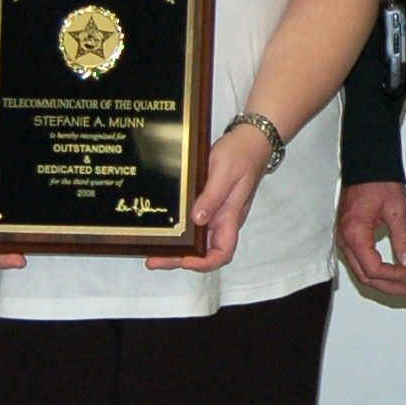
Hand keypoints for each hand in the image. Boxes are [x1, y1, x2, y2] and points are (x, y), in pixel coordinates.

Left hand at [152, 125, 272, 271]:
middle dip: (180, 260)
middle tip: (154, 260)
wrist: (251, 141)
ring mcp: (216, 213)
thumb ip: (212, 197)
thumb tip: (197, 220)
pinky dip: (181, 232)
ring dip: (178, 249)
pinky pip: (195, 225)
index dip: (205, 263)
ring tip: (154, 251)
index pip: (223, 252)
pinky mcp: (209, 204)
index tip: (186, 260)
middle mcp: (223, 220)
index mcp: (231, 216)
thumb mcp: (224, 172)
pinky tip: (166, 231)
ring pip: (198, 241)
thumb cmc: (242, 154)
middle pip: (205, 252)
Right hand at [337, 181, 405, 297]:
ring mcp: (343, 238)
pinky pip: (358, 261)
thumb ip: (403, 239)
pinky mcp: (347, 235)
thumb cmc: (378, 181)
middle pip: (364, 275)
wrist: (366, 164)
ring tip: (402, 287)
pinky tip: (389, 273)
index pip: (373, 268)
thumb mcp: (397, 210)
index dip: (393, 276)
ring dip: (381, 281)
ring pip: (360, 271)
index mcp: (355, 233)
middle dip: (388, 286)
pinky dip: (374, 271)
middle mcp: (344, 239)